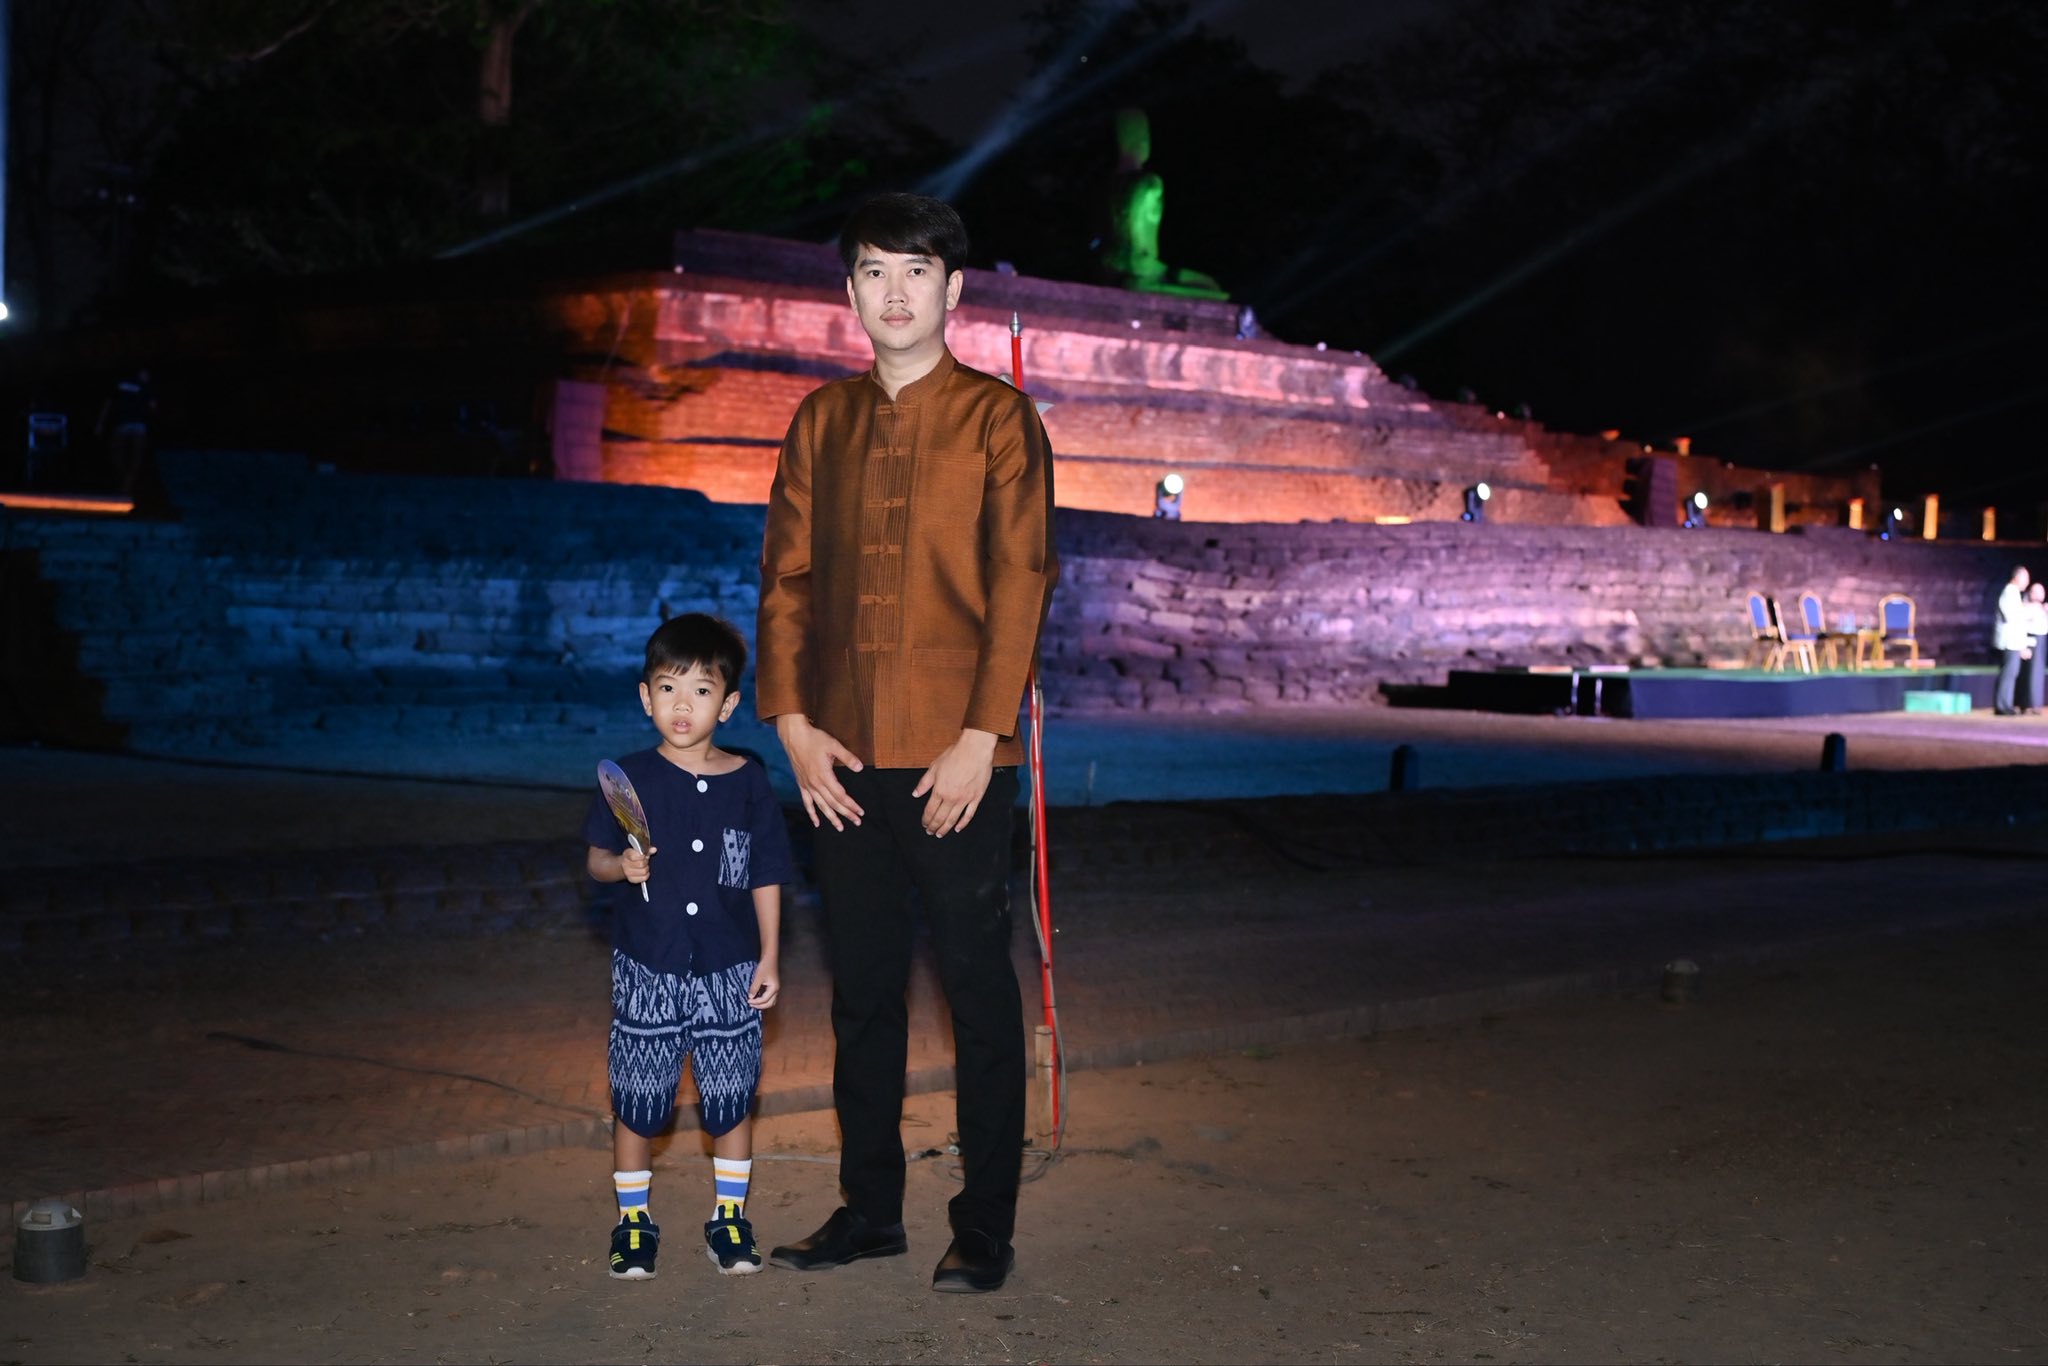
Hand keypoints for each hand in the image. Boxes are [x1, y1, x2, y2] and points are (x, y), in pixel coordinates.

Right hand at [620, 841, 654, 883]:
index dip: (642, 856)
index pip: (634, 856)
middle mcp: (625, 863)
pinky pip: (644, 878)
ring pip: (643, 871)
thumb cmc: (634, 856)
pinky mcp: (631, 879)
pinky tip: (644, 872)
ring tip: (644, 866)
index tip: (644, 855)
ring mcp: (627, 872)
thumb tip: (654, 849)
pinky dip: (646, 875)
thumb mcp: (639, 850)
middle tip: (645, 861)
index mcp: (627, 854)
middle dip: (645, 862)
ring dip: (646, 868)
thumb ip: (647, 849)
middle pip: (641, 864)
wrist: (625, 865)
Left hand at [748, 960, 779, 1009]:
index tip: (748, 1001)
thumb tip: (750, 997)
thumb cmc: (765, 966)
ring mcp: (775, 988)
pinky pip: (769, 996)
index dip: (756, 1002)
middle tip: (751, 1004)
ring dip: (762, 1004)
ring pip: (770, 1001)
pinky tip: (756, 997)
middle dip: (760, 1006)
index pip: (764, 1000)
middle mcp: (776, 990)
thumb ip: (754, 988)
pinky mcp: (773, 986)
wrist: (770, 957)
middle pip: (769, 1003)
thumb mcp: (758, 978)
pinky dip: (763, 999)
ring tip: (753, 1002)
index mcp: (774, 988)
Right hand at [776, 714, 864, 829]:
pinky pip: (807, 802)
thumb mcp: (834, 745)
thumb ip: (848, 757)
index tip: (860, 812)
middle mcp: (815, 784)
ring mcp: (807, 785)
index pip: (841, 796)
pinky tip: (817, 822)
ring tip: (840, 827)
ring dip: (831, 817)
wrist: (794, 736)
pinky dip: (812, 813)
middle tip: (856, 822)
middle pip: (833, 804)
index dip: (851, 805)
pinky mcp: (801, 784)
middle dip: (845, 814)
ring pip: (821, 806)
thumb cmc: (814, 739)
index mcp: (824, 776)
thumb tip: (860, 768)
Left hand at [912, 729, 997, 836]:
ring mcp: (965, 799)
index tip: (924, 824)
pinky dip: (963, 824)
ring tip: (940, 834)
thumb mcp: (934, 767)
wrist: (975, 750)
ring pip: (953, 819)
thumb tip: (915, 794)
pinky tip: (957, 828)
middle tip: (930, 832)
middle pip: (940, 817)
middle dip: (933, 826)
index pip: (930, 810)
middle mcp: (951, 797)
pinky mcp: (976, 798)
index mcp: (939, 790)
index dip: (926, 819)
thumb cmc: (955, 755)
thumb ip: (924, 783)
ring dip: (945, 828)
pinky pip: (969, 815)